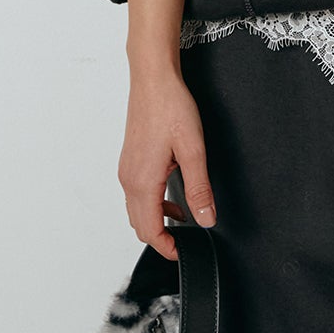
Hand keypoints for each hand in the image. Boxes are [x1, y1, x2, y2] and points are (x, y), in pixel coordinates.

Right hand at [119, 72, 214, 260]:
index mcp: (142, 181)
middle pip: (139, 224)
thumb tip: (206, 218)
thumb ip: (199, 188)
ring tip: (185, 216)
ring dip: (157, 219)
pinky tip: (174, 193)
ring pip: (137, 209)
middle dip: (160, 237)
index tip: (183, 253)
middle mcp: (129, 178)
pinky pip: (137, 193)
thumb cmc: (170, 107)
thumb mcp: (193, 150)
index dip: (166, 248)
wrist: (153, 79)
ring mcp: (127, 168)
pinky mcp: (130, 159)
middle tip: (185, 240)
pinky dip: (153, 203)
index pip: (149, 230)